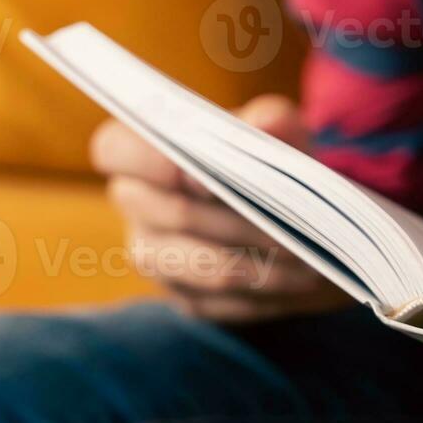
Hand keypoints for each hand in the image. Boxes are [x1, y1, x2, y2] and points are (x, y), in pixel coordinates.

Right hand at [90, 94, 350, 322]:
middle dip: (241, 221)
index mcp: (140, 150)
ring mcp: (154, 256)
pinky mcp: (184, 297)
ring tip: (308, 260)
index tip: (211, 175)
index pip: (113, 149)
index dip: (158, 163)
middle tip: (297, 226)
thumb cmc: (271, 156)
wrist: (289, 209)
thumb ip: (271, 120)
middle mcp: (135, 203)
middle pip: (175, 214)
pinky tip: (297, 280)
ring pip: (202, 267)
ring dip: (262, 265)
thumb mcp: (278, 128)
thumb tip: (267, 127)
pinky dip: (266, 293)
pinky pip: (221, 302)